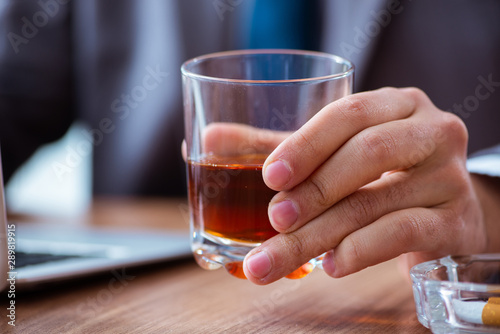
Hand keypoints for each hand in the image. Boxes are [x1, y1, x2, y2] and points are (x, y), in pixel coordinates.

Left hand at [242, 87, 494, 284]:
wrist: (446, 209)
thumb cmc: (384, 173)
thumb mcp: (338, 152)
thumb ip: (279, 146)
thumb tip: (210, 138)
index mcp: (396, 105)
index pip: (349, 114)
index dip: (306, 144)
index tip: (270, 177)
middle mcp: (431, 131)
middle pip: (367, 155)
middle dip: (314, 191)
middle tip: (274, 219)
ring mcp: (449, 176)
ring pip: (377, 201)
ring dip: (321, 232)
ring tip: (279, 254)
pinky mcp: (457, 220)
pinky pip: (405, 232)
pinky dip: (361, 250)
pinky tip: (331, 264)